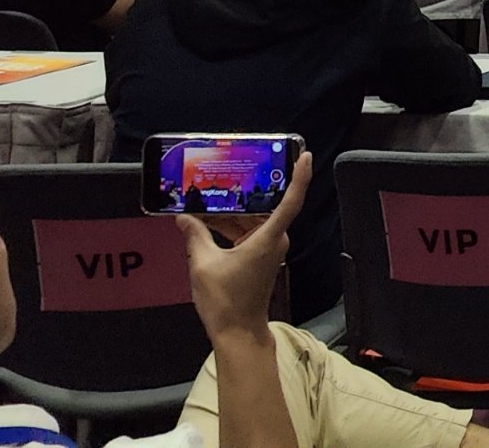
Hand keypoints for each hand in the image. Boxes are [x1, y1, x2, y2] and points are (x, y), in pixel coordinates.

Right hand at [176, 151, 308, 343]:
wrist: (237, 332)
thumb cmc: (226, 301)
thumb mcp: (203, 264)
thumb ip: (195, 236)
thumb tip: (184, 218)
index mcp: (268, 238)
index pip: (291, 201)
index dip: (299, 176)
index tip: (304, 156)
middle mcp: (274, 240)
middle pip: (263, 207)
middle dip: (245, 192)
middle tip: (228, 172)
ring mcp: (268, 250)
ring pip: (252, 221)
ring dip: (231, 212)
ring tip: (207, 197)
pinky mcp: (259, 258)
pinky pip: (247, 233)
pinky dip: (230, 227)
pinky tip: (207, 222)